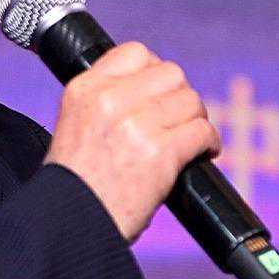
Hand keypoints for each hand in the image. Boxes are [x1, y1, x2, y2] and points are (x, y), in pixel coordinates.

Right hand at [41, 41, 219, 239]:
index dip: (156, 70)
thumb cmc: (74, 185)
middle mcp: (109, 101)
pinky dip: (209, 143)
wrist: (68, 226)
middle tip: (178, 119)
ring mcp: (136, 126)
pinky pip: (202, 131)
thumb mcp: (74, 125)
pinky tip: (204, 153)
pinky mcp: (160, 154)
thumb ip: (106, 102)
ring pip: (190, 101)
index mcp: (85, 90)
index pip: (135, 53)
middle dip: (180, 95)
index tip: (160, 91)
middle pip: (171, 74)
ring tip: (190, 138)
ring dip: (196, 120)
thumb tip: (150, 89)